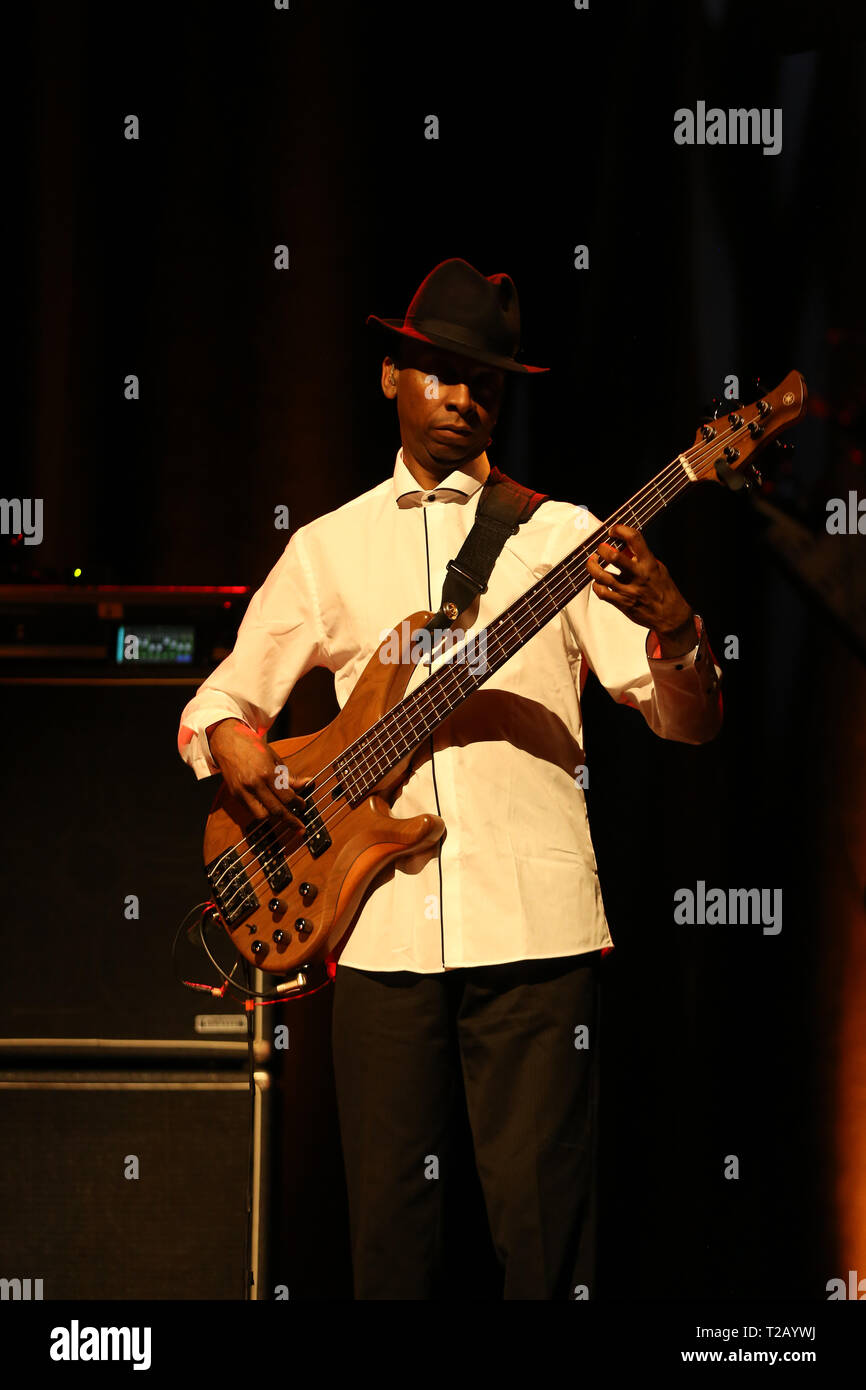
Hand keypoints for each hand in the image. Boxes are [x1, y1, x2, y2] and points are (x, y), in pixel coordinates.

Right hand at [207, 718, 309, 827]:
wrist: (227, 741)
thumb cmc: (251, 746)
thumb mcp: (273, 757)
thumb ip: (288, 775)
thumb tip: (305, 783)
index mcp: (266, 772)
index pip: (286, 796)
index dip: (297, 803)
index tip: (303, 805)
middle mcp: (254, 784)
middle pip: (275, 810)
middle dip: (289, 820)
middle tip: (299, 826)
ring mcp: (242, 791)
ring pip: (262, 815)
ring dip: (274, 816)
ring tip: (283, 814)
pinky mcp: (235, 795)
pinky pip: (251, 810)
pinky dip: (261, 811)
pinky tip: (268, 807)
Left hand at [586, 524, 696, 656]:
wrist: (669, 615)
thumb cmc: (663, 589)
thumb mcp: (658, 568)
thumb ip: (642, 557)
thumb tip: (624, 546)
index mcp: (649, 563)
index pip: (634, 538)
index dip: (620, 530)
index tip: (614, 530)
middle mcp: (638, 575)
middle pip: (613, 557)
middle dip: (602, 548)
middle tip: (600, 547)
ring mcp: (628, 590)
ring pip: (601, 575)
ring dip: (592, 566)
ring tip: (592, 561)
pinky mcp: (621, 603)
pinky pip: (601, 592)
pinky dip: (596, 585)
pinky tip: (599, 582)